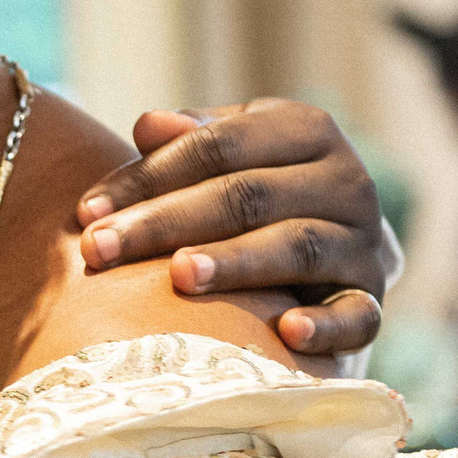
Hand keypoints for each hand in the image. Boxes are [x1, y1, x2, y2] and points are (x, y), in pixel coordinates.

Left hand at [75, 99, 390, 356]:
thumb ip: (186, 144)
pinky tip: (286, 332)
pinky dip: (324, 325)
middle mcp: (344, 179)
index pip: (218, 147)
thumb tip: (148, 125)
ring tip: (180, 277)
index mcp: (304, 129)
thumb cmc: (257, 197)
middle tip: (100, 250)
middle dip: (167, 222)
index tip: (85, 214)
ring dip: (237, 262)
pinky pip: (358, 314)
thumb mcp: (227, 159)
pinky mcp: (372, 298)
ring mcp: (363, 241)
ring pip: (298, 247)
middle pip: (248, 195)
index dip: (147, 177)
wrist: (337, 253)